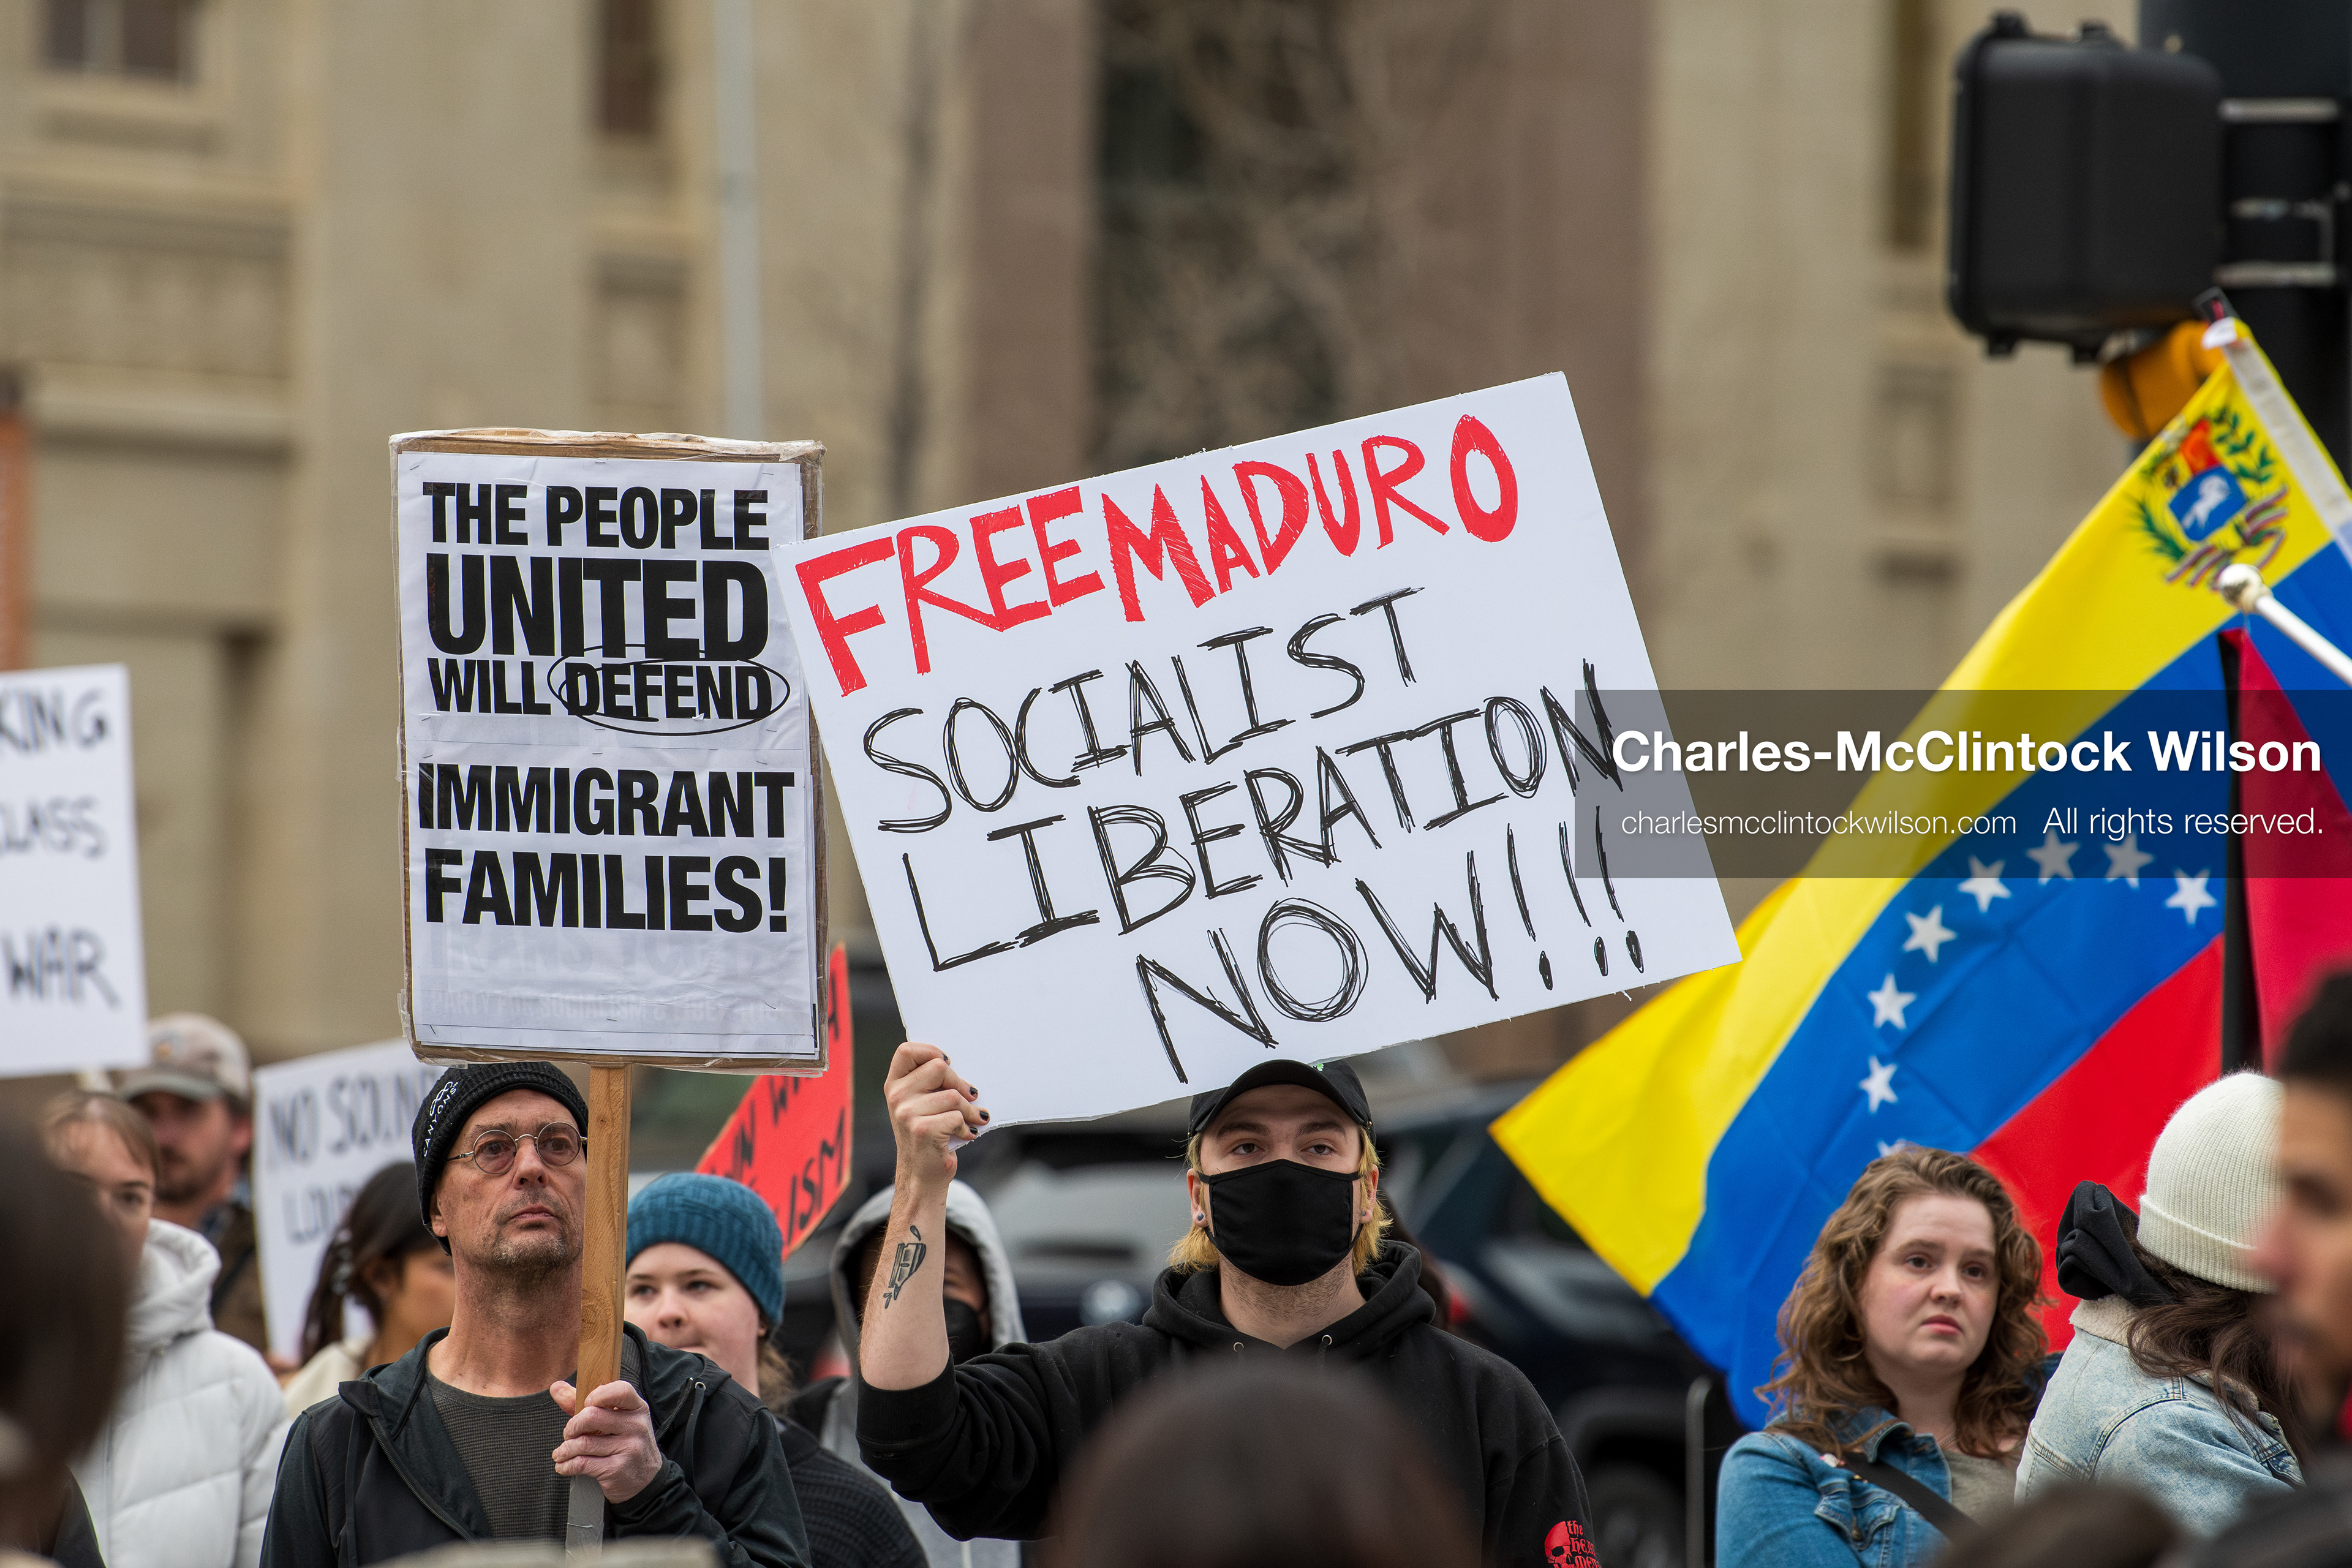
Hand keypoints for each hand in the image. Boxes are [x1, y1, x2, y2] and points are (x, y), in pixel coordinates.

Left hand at [551, 1378, 662, 1503]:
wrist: (645, 1480)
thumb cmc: (624, 1444)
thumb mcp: (613, 1421)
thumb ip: (584, 1404)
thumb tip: (556, 1387)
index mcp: (637, 1408)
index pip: (621, 1390)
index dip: (598, 1394)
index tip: (585, 1404)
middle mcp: (636, 1426)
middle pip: (592, 1416)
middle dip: (572, 1426)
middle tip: (569, 1434)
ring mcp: (629, 1448)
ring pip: (583, 1443)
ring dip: (565, 1449)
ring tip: (562, 1452)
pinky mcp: (617, 1469)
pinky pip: (582, 1463)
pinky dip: (566, 1465)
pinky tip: (564, 1465)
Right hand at [885, 1041, 986, 1193]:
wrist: (921, 1175)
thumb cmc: (928, 1134)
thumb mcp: (921, 1104)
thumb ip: (930, 1083)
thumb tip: (958, 1065)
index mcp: (894, 1085)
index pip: (907, 1050)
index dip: (931, 1051)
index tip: (948, 1064)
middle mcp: (896, 1097)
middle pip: (939, 1067)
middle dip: (961, 1083)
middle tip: (970, 1096)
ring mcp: (907, 1113)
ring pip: (953, 1095)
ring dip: (969, 1110)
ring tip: (971, 1119)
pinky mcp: (922, 1130)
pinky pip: (957, 1117)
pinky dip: (966, 1127)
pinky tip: (963, 1134)